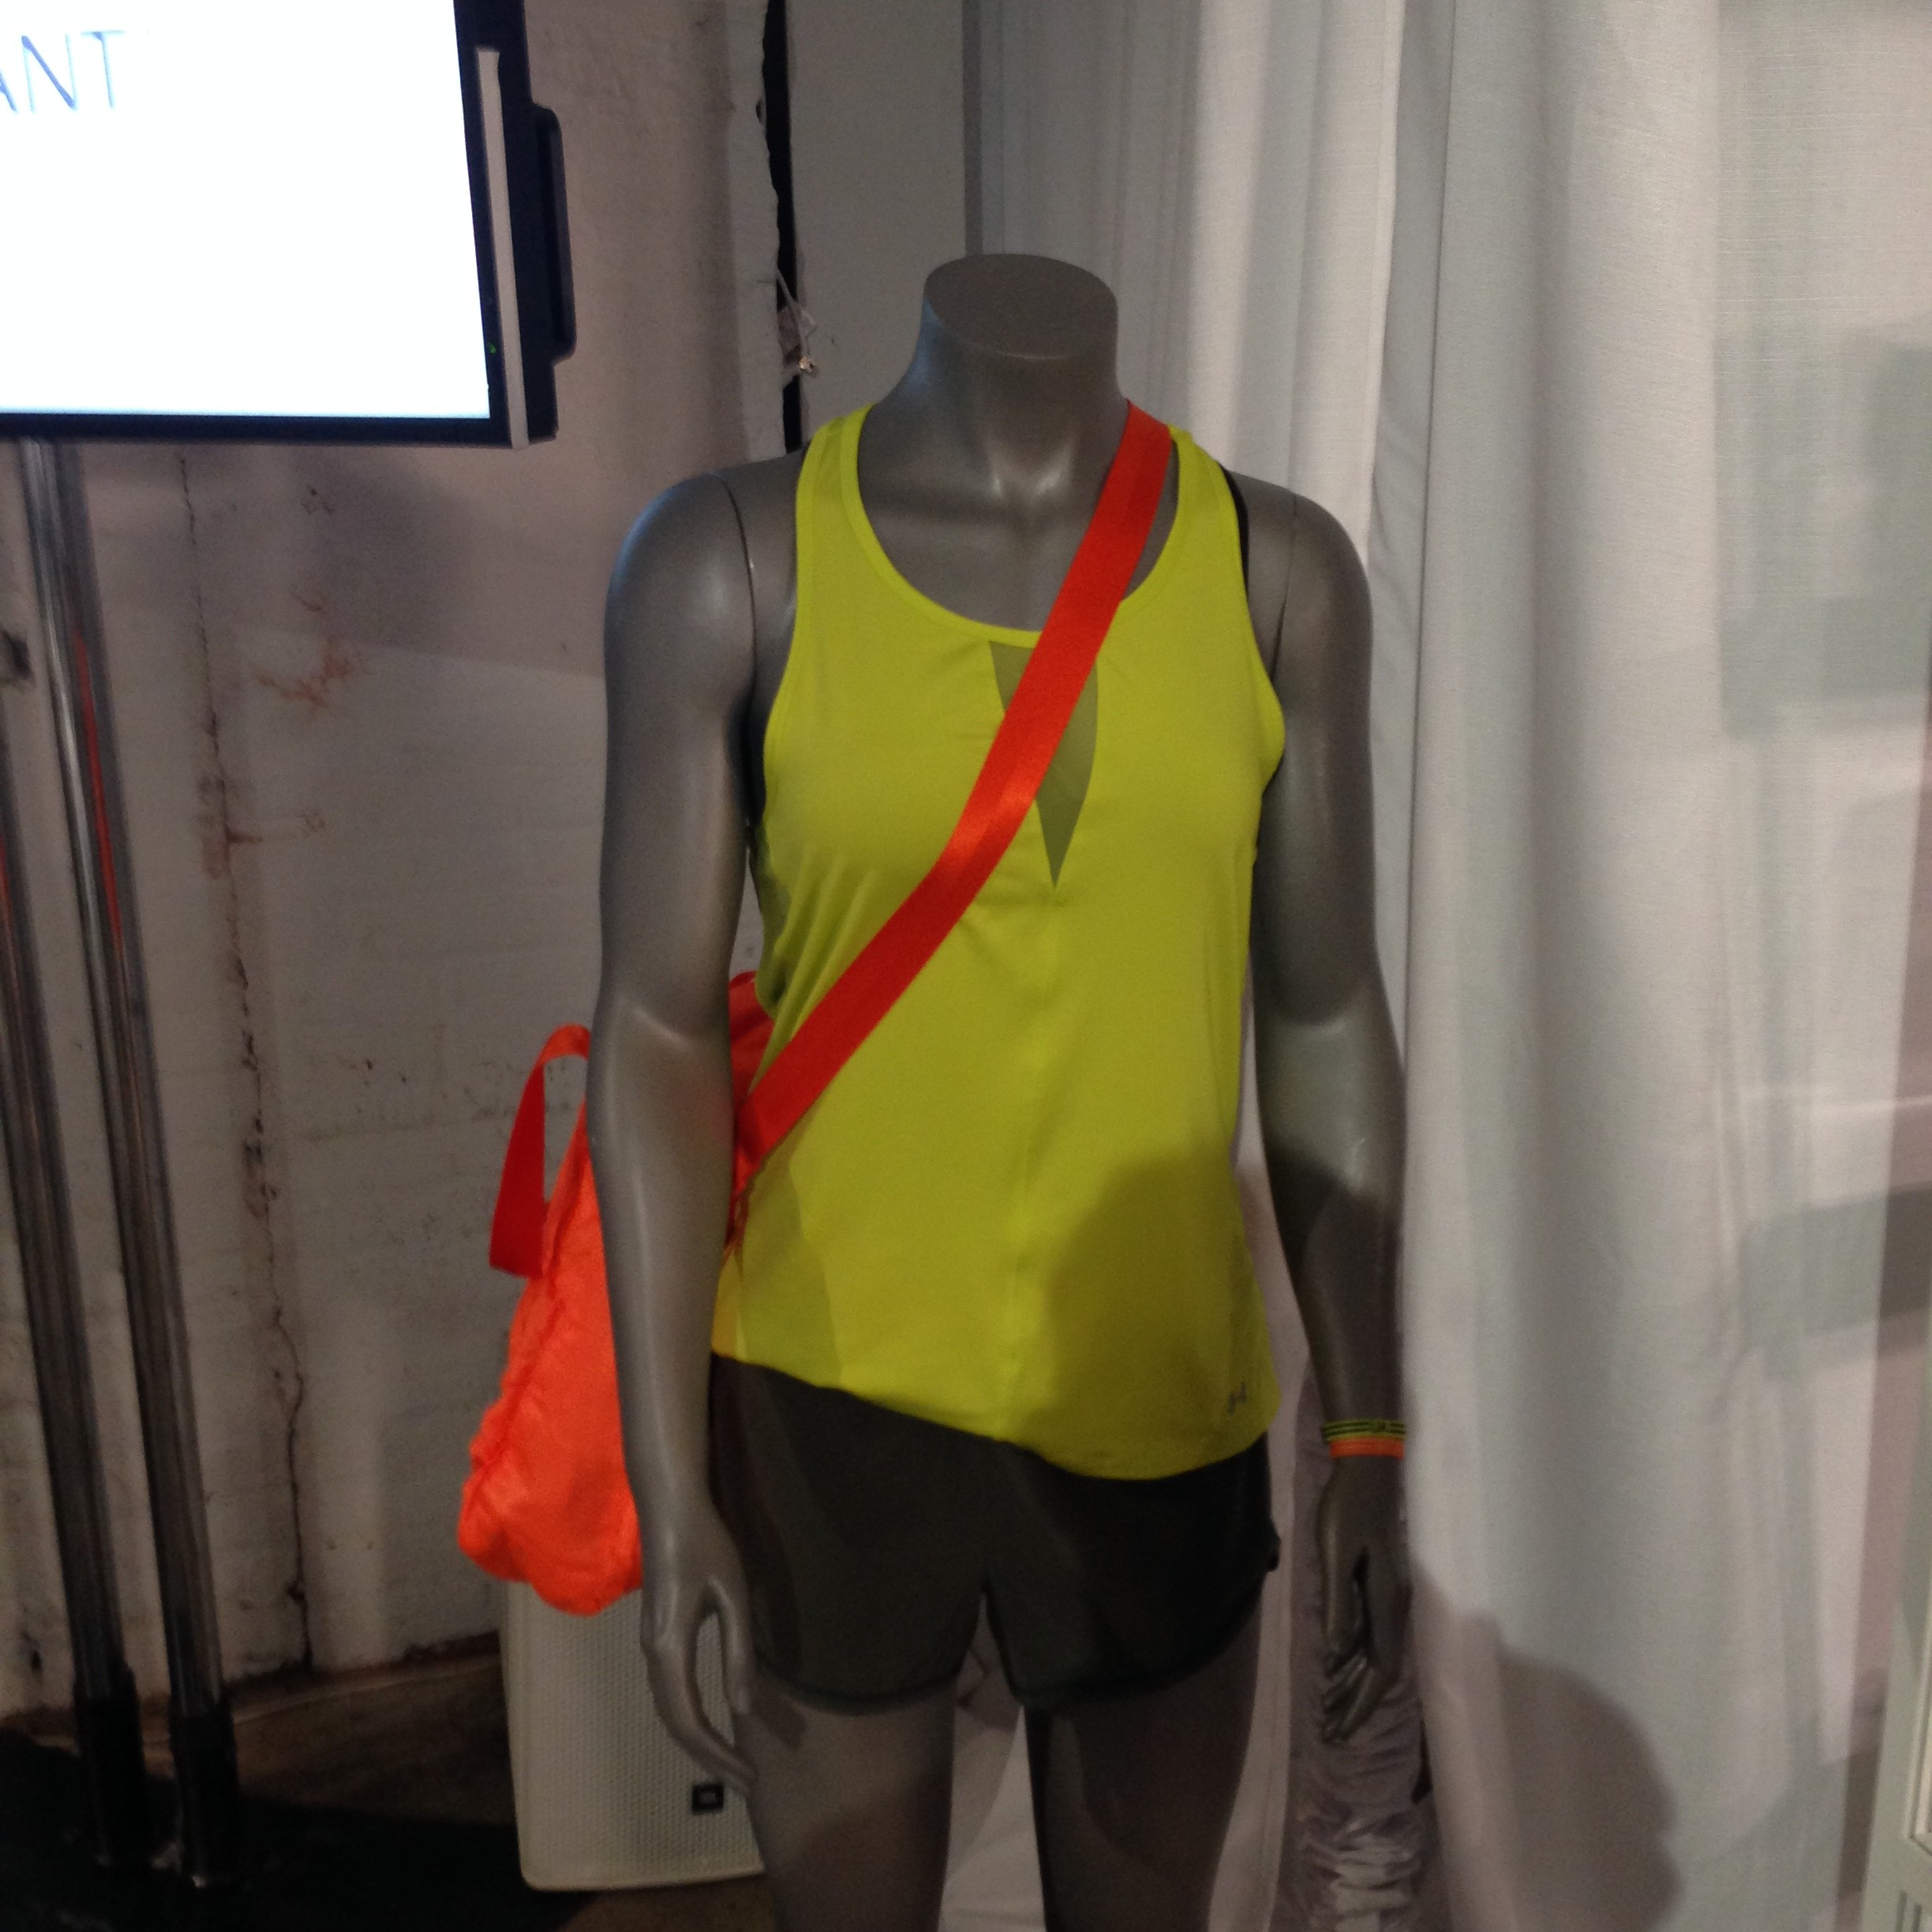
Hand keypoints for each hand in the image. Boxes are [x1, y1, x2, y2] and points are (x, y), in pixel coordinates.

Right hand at [640, 1505, 758, 1790]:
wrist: (668, 1507)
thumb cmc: (706, 1544)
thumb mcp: (733, 1595)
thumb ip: (737, 1652)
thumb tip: (742, 1710)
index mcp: (670, 1648)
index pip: (690, 1720)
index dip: (718, 1755)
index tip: (749, 1778)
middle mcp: (653, 1654)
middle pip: (675, 1724)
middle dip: (710, 1758)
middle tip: (746, 1782)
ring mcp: (650, 1645)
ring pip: (667, 1710)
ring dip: (698, 1740)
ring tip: (731, 1762)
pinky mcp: (656, 1635)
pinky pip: (667, 1692)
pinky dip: (688, 1718)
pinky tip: (711, 1721)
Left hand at [1314, 1455, 1409, 1743]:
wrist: (1367, 1470)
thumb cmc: (1346, 1509)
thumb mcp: (1335, 1555)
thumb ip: (1338, 1606)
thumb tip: (1333, 1657)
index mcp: (1387, 1602)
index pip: (1381, 1669)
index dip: (1361, 1703)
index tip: (1340, 1730)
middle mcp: (1394, 1606)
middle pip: (1381, 1669)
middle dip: (1356, 1703)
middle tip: (1329, 1732)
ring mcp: (1389, 1596)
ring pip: (1375, 1653)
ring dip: (1353, 1682)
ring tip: (1328, 1709)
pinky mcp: (1379, 1584)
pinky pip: (1369, 1634)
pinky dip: (1352, 1656)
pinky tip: (1335, 1667)